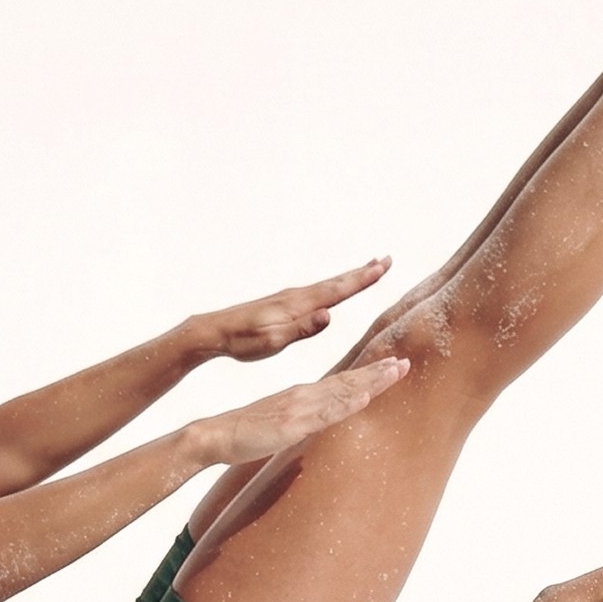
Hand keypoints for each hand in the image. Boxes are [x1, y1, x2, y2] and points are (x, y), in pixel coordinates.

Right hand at [192, 357, 409, 468]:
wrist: (217, 435)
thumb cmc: (248, 432)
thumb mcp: (285, 426)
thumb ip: (305, 421)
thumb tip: (324, 424)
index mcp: (303, 396)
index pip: (342, 383)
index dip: (368, 376)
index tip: (392, 367)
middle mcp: (304, 396)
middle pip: (348, 382)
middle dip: (378, 374)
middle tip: (405, 363)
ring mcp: (299, 408)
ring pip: (341, 393)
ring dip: (370, 382)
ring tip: (395, 371)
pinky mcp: (291, 424)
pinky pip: (323, 414)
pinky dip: (345, 405)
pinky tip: (363, 399)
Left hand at [198, 261, 391, 362]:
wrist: (216, 331)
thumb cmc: (243, 340)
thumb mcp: (274, 340)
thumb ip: (303, 329)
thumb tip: (329, 315)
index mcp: (299, 305)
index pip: (338, 291)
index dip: (362, 280)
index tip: (383, 267)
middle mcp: (298, 296)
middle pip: (337, 282)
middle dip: (363, 272)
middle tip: (386, 260)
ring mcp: (291, 298)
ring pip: (328, 285)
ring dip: (350, 277)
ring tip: (368, 269)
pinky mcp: (284, 303)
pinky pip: (317, 291)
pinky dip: (333, 286)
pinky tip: (333, 289)